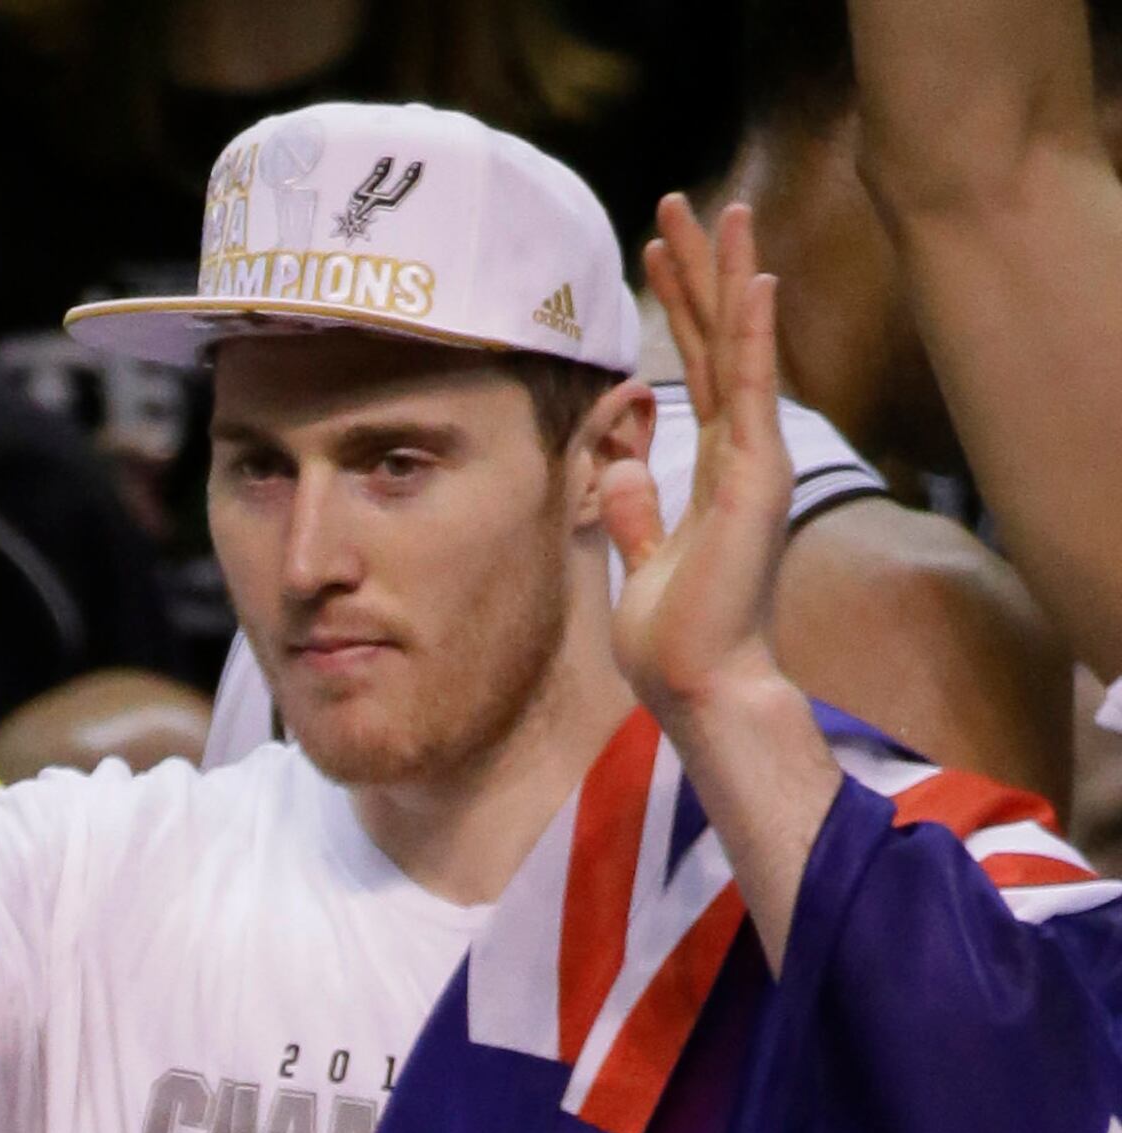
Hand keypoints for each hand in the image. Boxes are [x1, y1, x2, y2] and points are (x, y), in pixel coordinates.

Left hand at [607, 194, 792, 733]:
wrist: (702, 685)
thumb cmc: (678, 639)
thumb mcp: (642, 562)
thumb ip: (636, 510)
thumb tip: (621, 463)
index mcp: (718, 468)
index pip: (698, 367)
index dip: (677, 307)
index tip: (654, 254)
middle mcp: (743, 452)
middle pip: (719, 339)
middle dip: (698, 269)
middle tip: (681, 201)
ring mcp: (755, 459)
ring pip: (740, 347)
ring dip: (728, 276)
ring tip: (722, 207)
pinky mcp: (757, 476)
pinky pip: (756, 390)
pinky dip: (757, 335)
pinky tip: (756, 279)